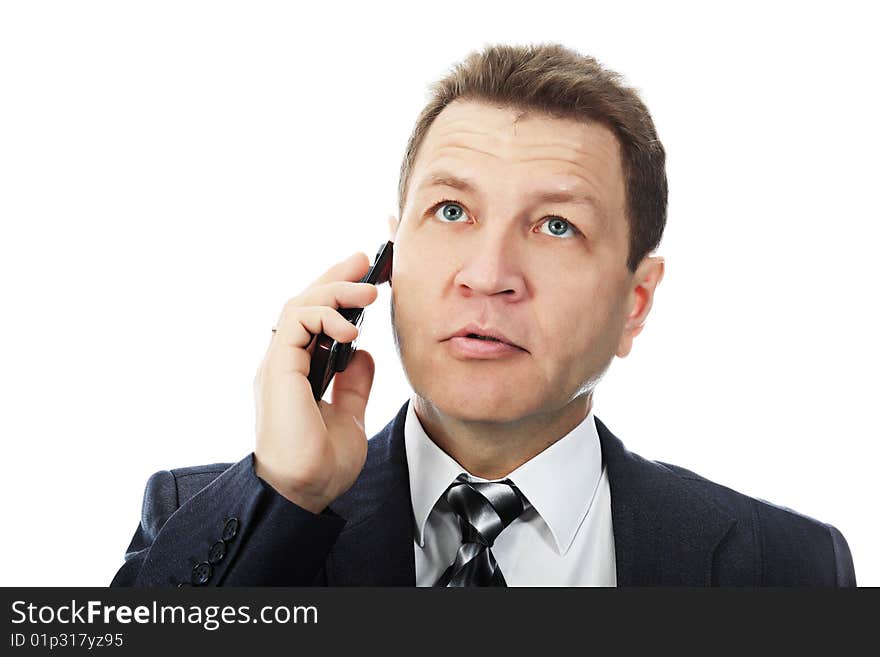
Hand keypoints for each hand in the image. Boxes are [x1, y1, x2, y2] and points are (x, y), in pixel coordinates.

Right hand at [253, 252, 378, 512]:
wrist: (303, 493)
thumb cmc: (320, 464)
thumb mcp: (349, 416)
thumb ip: (354, 385)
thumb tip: (364, 355)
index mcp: (298, 372)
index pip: (314, 321)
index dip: (338, 295)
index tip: (366, 277)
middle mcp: (284, 363)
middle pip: (304, 304)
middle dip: (336, 277)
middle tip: (364, 260)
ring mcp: (278, 364)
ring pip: (299, 306)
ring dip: (335, 291)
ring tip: (369, 290)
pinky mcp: (277, 368)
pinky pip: (296, 323)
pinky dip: (324, 316)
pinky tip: (352, 328)